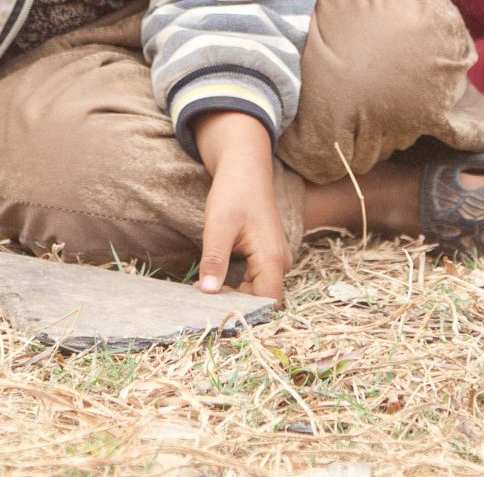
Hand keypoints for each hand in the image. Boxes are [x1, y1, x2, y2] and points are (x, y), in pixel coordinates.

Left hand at [191, 111, 290, 300]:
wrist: (245, 167)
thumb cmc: (233, 193)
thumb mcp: (218, 226)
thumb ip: (215, 260)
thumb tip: (207, 292)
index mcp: (272, 258)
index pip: (266, 302)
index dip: (244, 313)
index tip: (215, 316)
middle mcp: (280, 262)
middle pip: (262, 300)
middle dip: (236, 307)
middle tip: (203, 309)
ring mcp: (276, 259)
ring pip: (259, 291)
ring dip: (235, 297)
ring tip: (205, 298)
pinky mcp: (268, 256)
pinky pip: (256, 280)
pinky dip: (238, 286)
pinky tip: (215, 284)